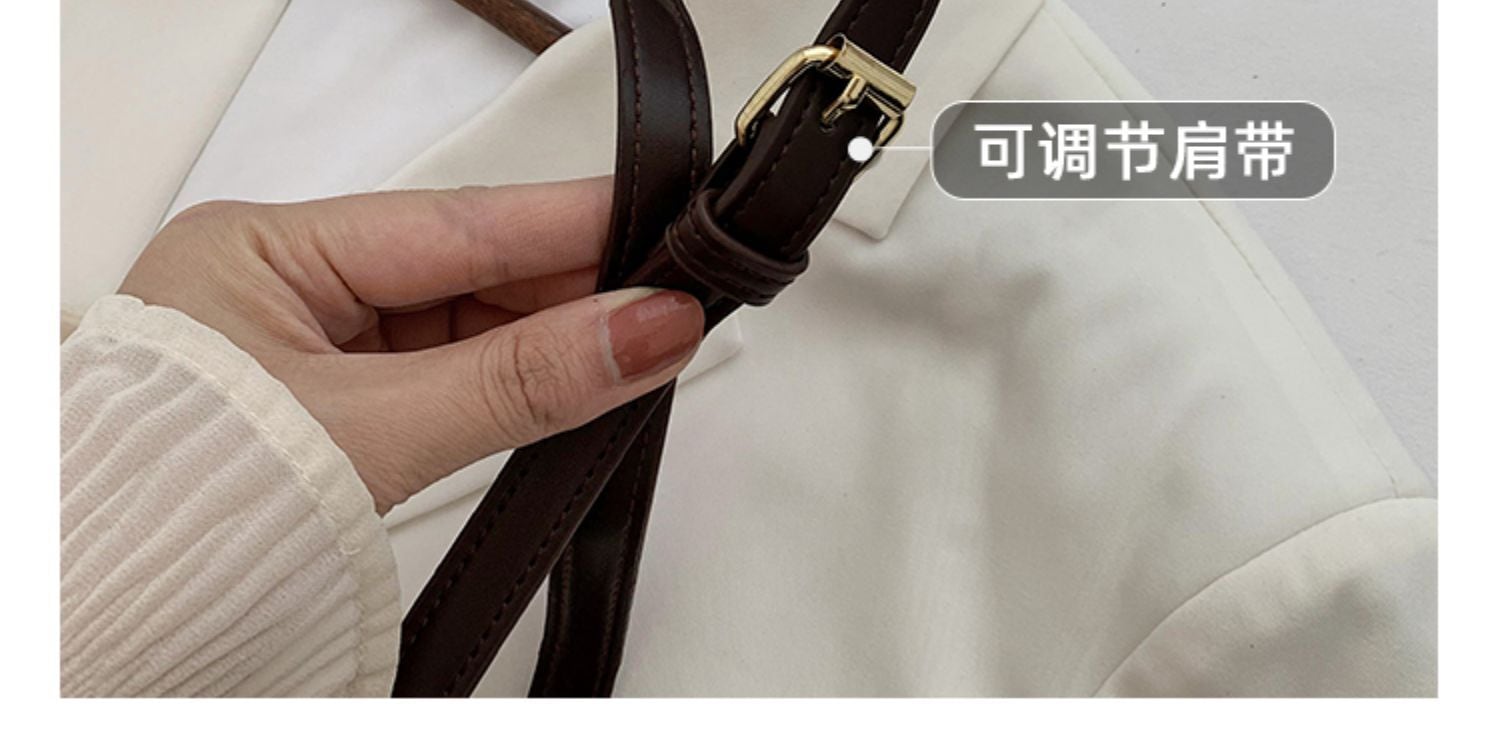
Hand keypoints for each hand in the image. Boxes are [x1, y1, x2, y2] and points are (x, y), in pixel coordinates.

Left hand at [120, 177, 703, 513]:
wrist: (115, 633)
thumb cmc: (175, 518)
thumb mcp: (374, 433)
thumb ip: (518, 381)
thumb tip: (639, 332)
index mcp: (257, 252)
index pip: (450, 221)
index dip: (567, 226)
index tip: (657, 232)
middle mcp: (279, 288)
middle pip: (463, 269)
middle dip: (567, 288)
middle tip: (665, 303)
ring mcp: (304, 346)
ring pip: (460, 323)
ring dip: (543, 340)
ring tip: (630, 349)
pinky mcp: (330, 402)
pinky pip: (442, 371)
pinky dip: (506, 380)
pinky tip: (564, 381)